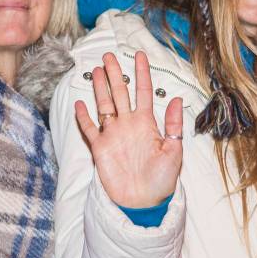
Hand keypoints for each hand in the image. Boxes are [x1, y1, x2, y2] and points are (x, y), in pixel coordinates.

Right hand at [75, 51, 182, 207]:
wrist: (143, 202)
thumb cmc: (162, 180)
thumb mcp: (174, 151)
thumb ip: (173, 125)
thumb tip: (177, 99)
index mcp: (147, 123)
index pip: (144, 91)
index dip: (142, 73)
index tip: (140, 55)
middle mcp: (129, 125)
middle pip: (120, 93)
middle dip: (115, 74)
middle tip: (109, 56)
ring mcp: (113, 135)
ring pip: (104, 105)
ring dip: (100, 88)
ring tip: (96, 70)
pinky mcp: (100, 148)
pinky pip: (89, 129)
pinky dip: (83, 117)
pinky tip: (79, 103)